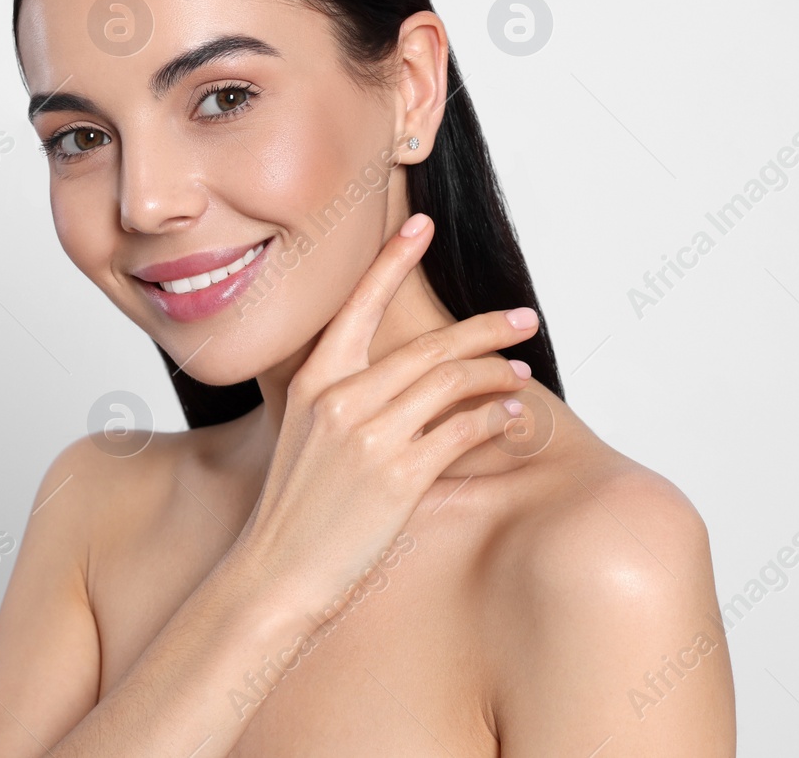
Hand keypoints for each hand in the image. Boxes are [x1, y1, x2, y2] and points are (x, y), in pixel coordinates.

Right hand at [233, 212, 539, 609]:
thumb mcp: (304, 435)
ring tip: (520, 374)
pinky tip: (509, 418)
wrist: (277, 573)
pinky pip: (461, 431)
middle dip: (485, 328)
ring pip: (452, 383)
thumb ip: (342, 398)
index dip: (393, 261)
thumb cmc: (296, 508)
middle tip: (521, 318)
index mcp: (314, 381)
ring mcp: (370, 436)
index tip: (422, 226)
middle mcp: (341, 399)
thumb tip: (395, 375)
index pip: (360, 305)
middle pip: (430, 346)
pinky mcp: (398, 476)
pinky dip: (493, 419)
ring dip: (496, 374)